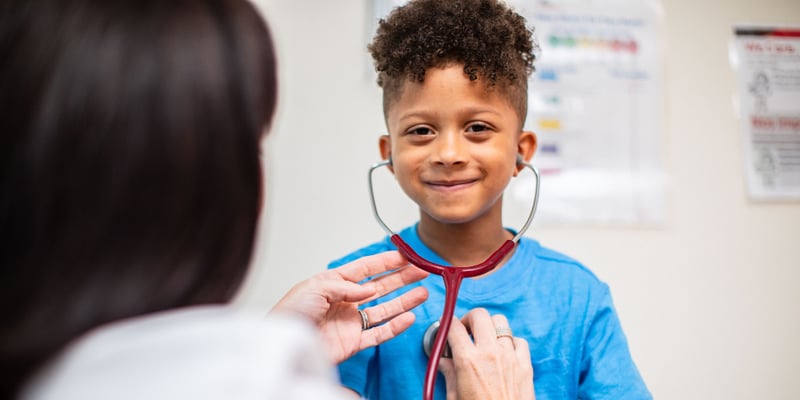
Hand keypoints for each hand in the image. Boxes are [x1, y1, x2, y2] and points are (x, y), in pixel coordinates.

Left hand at [271, 251, 428, 363]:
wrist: (283, 344)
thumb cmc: (290, 314)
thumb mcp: (314, 288)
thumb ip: (345, 287)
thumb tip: (369, 290)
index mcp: (334, 283)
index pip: (366, 269)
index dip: (386, 262)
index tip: (405, 256)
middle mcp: (346, 301)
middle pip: (380, 286)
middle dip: (402, 278)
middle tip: (422, 271)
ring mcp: (351, 322)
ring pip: (385, 309)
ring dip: (405, 300)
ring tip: (422, 292)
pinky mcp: (353, 342)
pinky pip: (379, 333)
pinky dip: (396, 326)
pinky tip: (409, 317)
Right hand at [439, 308, 534, 399]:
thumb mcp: (456, 397)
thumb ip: (449, 374)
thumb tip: (443, 362)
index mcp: (468, 360)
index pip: (453, 326)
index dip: (447, 324)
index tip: (446, 328)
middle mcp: (490, 353)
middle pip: (480, 315)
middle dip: (470, 319)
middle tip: (466, 330)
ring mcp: (510, 356)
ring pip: (501, 322)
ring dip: (490, 328)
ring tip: (486, 339)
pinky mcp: (525, 365)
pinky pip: (519, 340)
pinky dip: (511, 342)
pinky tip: (505, 352)